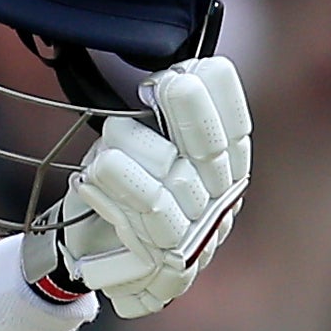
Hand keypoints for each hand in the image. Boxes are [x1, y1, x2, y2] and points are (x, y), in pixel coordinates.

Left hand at [60, 56, 251, 317]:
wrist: (98, 260)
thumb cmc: (126, 192)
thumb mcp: (148, 148)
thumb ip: (168, 119)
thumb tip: (183, 71)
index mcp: (223, 169)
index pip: (234, 131)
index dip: (225, 100)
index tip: (202, 67)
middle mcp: (216, 200)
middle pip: (211, 153)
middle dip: (193, 117)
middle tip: (175, 83)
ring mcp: (193, 233)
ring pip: (172, 186)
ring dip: (141, 155)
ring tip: (110, 138)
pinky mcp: (162, 263)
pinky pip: (144, 222)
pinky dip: (118, 193)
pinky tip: (95, 172)